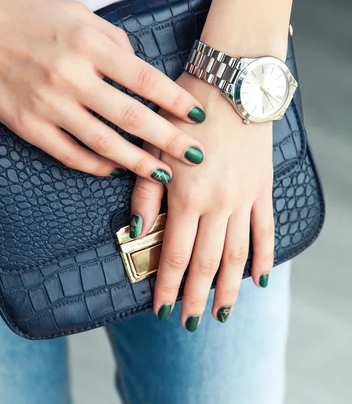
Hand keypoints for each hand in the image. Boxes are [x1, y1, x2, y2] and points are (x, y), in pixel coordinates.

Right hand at [0, 0, 205, 180]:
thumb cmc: (27, 18)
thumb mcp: (76, 13)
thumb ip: (113, 39)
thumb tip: (140, 68)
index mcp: (88, 44)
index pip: (144, 79)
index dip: (176, 101)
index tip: (198, 116)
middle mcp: (71, 77)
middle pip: (131, 117)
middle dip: (169, 140)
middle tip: (195, 156)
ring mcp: (49, 105)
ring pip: (104, 144)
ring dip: (138, 162)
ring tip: (163, 173)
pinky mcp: (29, 127)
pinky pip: (70, 154)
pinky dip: (97, 166)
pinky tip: (116, 170)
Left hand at [130, 73, 273, 327]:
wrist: (233, 79)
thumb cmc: (186, 108)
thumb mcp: (153, 143)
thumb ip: (146, 190)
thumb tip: (138, 229)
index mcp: (186, 195)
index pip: (173, 254)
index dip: (165, 286)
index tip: (159, 310)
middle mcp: (218, 204)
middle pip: (206, 264)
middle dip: (194, 297)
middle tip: (188, 323)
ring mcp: (244, 198)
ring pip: (238, 256)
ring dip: (229, 289)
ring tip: (222, 313)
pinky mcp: (262, 189)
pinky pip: (266, 230)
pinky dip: (264, 257)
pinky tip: (259, 279)